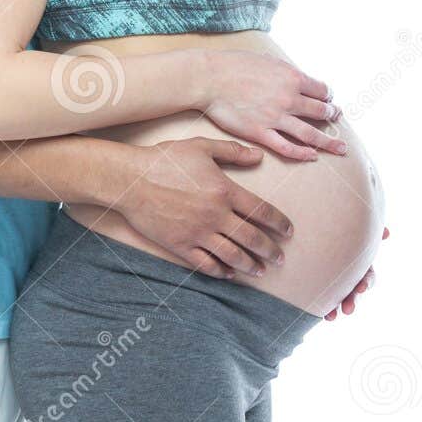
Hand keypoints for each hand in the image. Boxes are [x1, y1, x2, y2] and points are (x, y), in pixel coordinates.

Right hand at [114, 136, 293, 278]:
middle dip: (270, 250)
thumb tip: (258, 156)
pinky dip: (220, 271)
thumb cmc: (166, 159)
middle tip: (280, 259)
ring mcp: (198, 233)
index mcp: (225, 190)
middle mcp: (216, 215)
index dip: (279, 223)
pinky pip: (205, 263)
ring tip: (261, 271)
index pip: (261, 211)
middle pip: (252, 238)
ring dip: (250, 265)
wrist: (131, 180)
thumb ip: (232, 151)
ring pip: (232, 255)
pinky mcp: (180, 245)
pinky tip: (229, 274)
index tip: (289, 231)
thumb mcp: (202, 147)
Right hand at [200, 50, 345, 160]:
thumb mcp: (267, 60)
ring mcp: (276, 117)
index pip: (322, 90)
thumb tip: (295, 76)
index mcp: (292, 78)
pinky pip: (287, 147)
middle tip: (337, 119)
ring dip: (329, 141)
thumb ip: (284, 70)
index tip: (329, 100)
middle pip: (321, 111)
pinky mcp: (260, 133)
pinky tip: (312, 156)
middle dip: (332, 116)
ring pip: (310, 133)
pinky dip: (302, 153)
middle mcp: (289, 98)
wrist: (210, 78)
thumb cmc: (234, 65)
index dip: (328, 96)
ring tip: (341, 148)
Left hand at [325, 226, 389, 319]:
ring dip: (338, 307)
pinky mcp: (323, 283)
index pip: (367, 274)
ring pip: (341, 297)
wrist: (311, 222)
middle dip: (352, 300)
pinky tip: (324, 315)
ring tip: (332, 317)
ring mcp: (337, 279)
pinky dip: (327, 308)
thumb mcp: (348, 224)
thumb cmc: (335, 221)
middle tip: (348, 310)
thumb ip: (367, 231)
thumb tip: (386, 233)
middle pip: (354, 290)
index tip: (361, 288)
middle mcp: (350, 271)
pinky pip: (326, 299)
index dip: (365, 282)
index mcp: (358, 260)